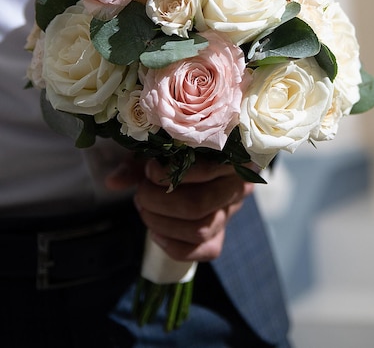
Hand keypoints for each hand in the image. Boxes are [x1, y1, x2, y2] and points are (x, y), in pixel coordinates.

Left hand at [106, 157, 253, 262]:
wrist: (201, 161)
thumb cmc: (178, 147)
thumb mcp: (160, 146)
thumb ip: (138, 162)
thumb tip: (112, 183)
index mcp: (230, 155)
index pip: (204, 170)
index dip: (168, 174)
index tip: (149, 169)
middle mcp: (238, 185)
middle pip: (199, 204)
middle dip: (159, 202)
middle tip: (141, 193)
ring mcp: (231, 212)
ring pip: (200, 230)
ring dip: (162, 223)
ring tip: (144, 208)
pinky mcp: (221, 234)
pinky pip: (204, 251)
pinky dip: (173, 245)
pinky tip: (156, 232)